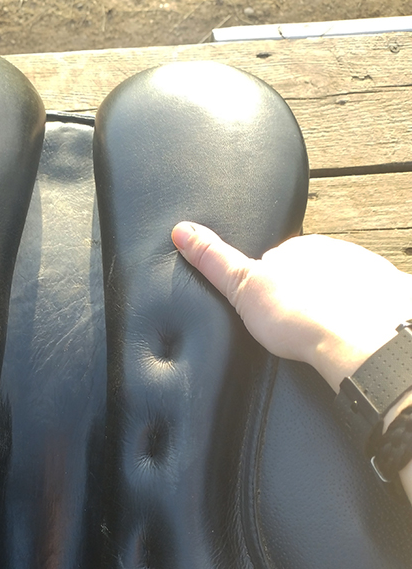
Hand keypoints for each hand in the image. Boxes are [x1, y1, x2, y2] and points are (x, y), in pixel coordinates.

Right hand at [171, 222, 411, 392]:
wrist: (359, 338)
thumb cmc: (301, 316)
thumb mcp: (243, 287)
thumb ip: (213, 260)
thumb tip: (181, 231)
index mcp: (297, 248)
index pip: (277, 259)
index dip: (268, 287)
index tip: (267, 310)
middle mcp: (333, 252)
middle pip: (310, 272)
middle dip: (300, 294)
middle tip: (290, 325)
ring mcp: (363, 270)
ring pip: (341, 286)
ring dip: (331, 304)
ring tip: (319, 335)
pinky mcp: (387, 292)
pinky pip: (368, 301)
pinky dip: (358, 316)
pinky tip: (347, 336)